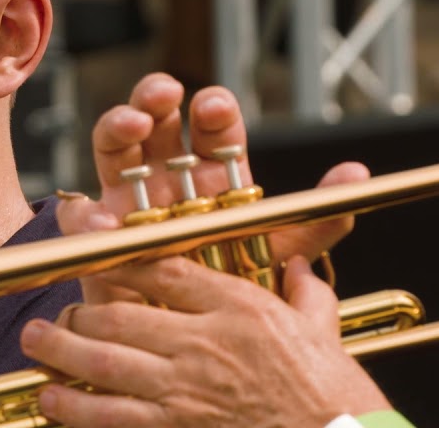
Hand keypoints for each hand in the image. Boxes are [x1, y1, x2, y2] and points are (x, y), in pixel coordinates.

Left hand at [20, 255, 391, 427]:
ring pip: (103, 364)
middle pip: (119, 317)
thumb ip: (307, 298)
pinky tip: (52, 403)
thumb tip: (301, 267)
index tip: (94, 253)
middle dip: (76, 315)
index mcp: (241, 311)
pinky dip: (75, 410)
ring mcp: (186, 393)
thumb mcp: (325, 337)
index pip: (164, 270)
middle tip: (50, 316)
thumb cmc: (338, 402)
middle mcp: (205, 346)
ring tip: (35, 346)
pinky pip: (112, 419)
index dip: (120, 259)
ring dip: (60, 354)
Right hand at [77, 73, 359, 301]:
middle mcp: (168, 178)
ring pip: (114, 146)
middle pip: (157, 121)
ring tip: (130, 126)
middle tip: (164, 94)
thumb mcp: (277, 253)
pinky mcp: (98, 234)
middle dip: (157, 98)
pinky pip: (83, 216)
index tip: (214, 106)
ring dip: (118, 126)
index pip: (211, 129)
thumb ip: (316, 221)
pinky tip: (103, 216)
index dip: (212, 112)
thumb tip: (355, 174)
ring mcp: (127, 199)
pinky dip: (88, 214)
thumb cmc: (233, 289)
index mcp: (212, 175)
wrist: (194, 344)